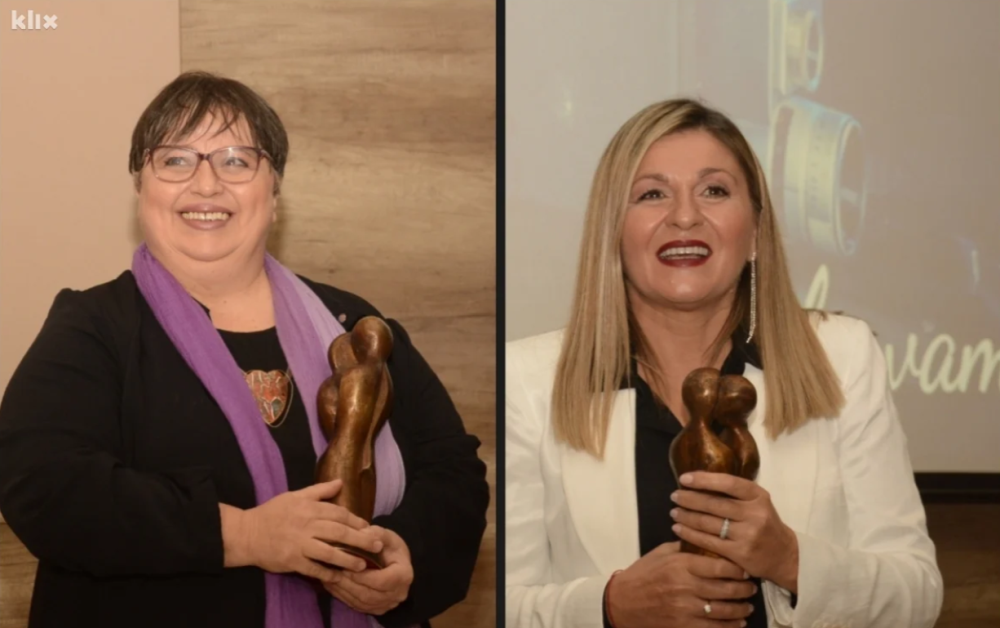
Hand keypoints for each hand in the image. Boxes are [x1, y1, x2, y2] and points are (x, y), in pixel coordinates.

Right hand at [242, 480, 383, 581]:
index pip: (339, 514)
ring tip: (363, 565)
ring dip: (349, 559)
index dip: (356, 521)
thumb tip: (340, 482)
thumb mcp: (295, 496)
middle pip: (340, 533)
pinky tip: (339, 577)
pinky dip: (327, 573)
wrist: (247, 533)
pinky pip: (314, 569)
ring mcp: (300, 544)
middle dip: (361, 539)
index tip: (369, 527)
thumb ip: (319, 491)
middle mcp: (307, 525)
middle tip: (377, 545)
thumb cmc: (273, 513)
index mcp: (309, 508)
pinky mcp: (292, 561)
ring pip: (330, 552)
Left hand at [324, 526, 413, 615]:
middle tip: (332, 572)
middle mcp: (398, 594)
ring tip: (329, 577)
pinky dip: (343, 596)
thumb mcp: (386, 535)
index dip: (361, 576)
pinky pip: (358, 606)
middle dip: (348, 584)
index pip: (381, 581)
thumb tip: (360, 534)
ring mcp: (387, 604)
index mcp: (404, 575)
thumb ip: (374, 534)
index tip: (345, 567)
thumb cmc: (390, 547)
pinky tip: (332, 585)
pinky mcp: (376, 609)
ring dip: (343, 591)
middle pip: (369, 594)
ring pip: (361, 602)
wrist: (395, 560)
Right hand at [606, 541, 756, 627]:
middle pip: (726, 588)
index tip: (745, 568)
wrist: (622, 602)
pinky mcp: (683, 626)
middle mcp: (685, 586)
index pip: (719, 566)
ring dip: (740, 609)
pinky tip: (737, 623)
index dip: (737, 568)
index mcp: (681, 565)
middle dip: (744, 589)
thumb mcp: (661, 554)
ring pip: (723, 610)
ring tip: (747, 606)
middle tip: (751, 587)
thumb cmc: (642, 575)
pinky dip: (729, 626)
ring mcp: (685, 608)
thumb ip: (685, 548)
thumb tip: (708, 540)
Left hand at [670, 472, 798, 592]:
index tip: (684, 478)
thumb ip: (735, 493)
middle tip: (674, 496)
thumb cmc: (764, 523)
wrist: (784, 555)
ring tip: (674, 512)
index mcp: (758, 496)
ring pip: (708, 523)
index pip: (728, 483)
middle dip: (689, 499)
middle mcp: (754, 514)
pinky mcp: (739, 553)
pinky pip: (708, 541)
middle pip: (714, 504)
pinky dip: (690, 534)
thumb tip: (700, 480)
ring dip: (686, 516)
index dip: (704, 479)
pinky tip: (678, 528)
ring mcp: (747, 534)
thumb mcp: (757, 503)